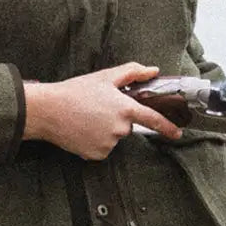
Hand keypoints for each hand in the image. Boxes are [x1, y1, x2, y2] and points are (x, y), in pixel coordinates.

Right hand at [23, 63, 182, 159]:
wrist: (48, 110)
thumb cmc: (75, 91)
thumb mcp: (105, 77)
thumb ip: (132, 73)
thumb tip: (152, 71)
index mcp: (125, 109)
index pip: (153, 120)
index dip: (167, 127)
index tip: (177, 133)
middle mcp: (119, 129)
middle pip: (127, 126)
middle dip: (116, 118)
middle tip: (97, 108)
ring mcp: (108, 143)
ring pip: (113, 137)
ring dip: (105, 130)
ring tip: (86, 118)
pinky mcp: (96, 154)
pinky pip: (102, 148)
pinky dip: (95, 141)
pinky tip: (82, 130)